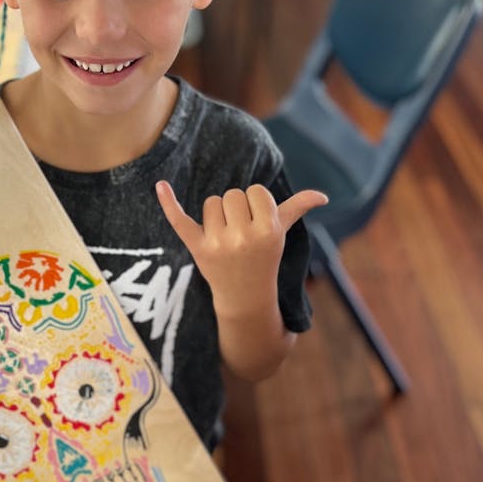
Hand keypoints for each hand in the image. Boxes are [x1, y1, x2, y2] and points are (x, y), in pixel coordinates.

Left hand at [156, 181, 327, 318]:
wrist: (244, 296)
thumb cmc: (264, 259)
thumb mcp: (282, 234)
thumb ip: (297, 209)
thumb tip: (322, 196)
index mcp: (268, 230)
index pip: (255, 191)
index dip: (255, 203)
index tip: (257, 222)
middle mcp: (243, 236)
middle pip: (232, 195)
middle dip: (236, 208)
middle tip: (241, 232)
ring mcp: (218, 243)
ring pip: (211, 202)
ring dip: (217, 214)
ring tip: (226, 236)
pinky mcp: (197, 248)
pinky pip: (179, 219)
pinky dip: (168, 202)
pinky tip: (160, 185)